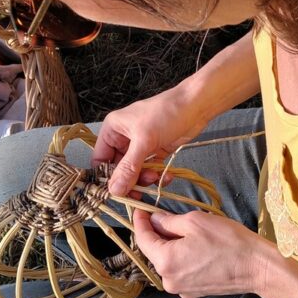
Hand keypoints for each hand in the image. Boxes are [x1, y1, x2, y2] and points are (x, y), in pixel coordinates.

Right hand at [92, 85, 209, 196]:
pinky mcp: (154, 152)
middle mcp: (123, 139)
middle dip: (128, 181)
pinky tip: (166, 176)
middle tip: (137, 191)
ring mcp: (139, 147)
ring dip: (144, 180)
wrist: (197, 105)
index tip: (115, 192)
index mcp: (113, 130)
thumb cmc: (167, 113)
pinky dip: (156, 177)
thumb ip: (128, 167)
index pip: (100, 160)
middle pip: (117, 170)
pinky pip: (149, 171)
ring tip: (155, 177)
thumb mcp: (144, 140)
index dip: (105, 177)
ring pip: (134, 173)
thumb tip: (114, 191)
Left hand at [132, 208, 275, 297]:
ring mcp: (180, 289)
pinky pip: (179, 271)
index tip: (139, 210)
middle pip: (154, 253)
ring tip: (184, 231)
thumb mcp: (195, 222)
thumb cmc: (228, 242)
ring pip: (167, 262)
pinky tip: (195, 247)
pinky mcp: (192, 292)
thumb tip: (155, 219)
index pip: (143, 240)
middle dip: (157, 234)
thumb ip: (170, 221)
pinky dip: (181, 258)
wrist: (255, 268)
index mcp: (165, 262)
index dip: (140, 222)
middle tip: (163, 215)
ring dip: (170, 246)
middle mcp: (168, 280)